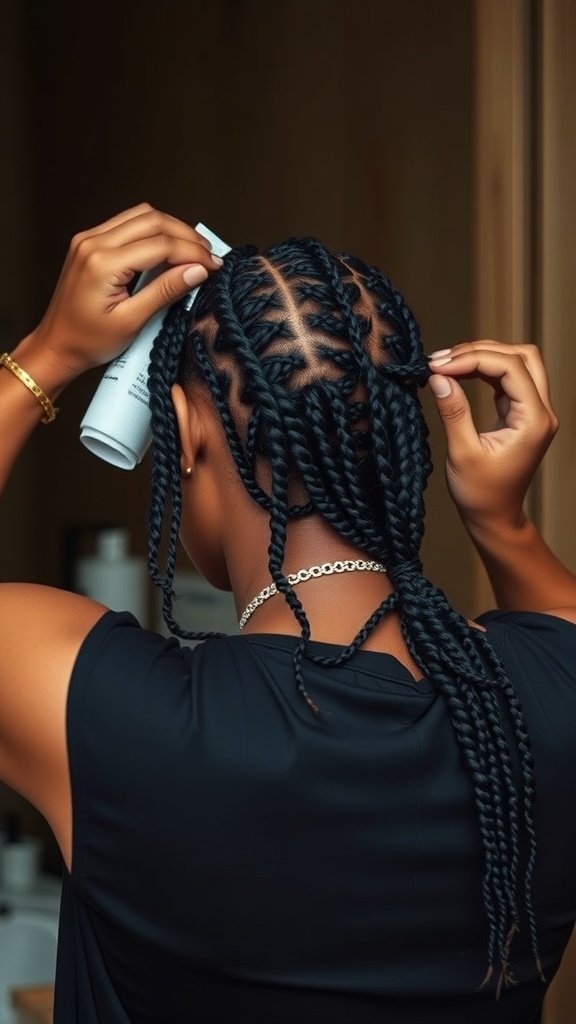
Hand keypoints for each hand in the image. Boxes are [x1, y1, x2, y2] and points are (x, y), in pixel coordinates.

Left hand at [27, 203, 222, 375]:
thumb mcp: (131, 322)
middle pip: (153, 220)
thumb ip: (165, 291)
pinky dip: (153, 230)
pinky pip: (128, 223)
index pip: (160, 244)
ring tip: (194, 250)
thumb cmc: (87, 341)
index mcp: (102, 263)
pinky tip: (169, 247)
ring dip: (172, 228)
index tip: (214, 265)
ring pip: (141, 216)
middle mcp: (93, 242)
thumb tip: (197, 270)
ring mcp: (89, 238)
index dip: (193, 252)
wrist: (56, 346)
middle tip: (209, 256)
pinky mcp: (90, 242)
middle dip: (186, 235)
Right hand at [427, 341, 557, 527]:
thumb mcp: (462, 453)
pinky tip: (457, 373)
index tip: (439, 365)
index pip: (510, 368)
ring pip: (516, 362)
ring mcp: (533, 411)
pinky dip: (482, 369)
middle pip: (522, 356)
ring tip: (446, 364)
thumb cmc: (481, 494)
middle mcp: (541, 412)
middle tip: (443, 360)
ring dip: (482, 356)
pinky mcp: (520, 412)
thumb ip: (454, 412)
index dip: (473, 358)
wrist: (494, 517)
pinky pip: (507, 378)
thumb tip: (438, 377)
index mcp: (534, 421)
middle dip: (481, 350)